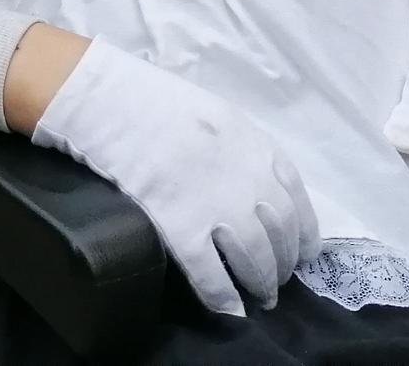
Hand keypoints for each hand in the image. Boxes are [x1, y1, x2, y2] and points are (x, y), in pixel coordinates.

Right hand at [31, 40, 319, 314]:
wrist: (106, 100)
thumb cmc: (154, 100)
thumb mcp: (217, 116)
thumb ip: (242, 152)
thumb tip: (255, 189)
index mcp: (259, 150)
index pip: (298, 207)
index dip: (302, 239)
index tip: (300, 255)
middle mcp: (249, 182)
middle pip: (279, 240)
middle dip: (281, 266)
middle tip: (273, 281)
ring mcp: (216, 207)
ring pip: (254, 262)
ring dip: (260, 285)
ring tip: (258, 298)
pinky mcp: (180, 227)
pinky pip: (211, 274)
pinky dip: (223, 297)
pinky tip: (228, 309)